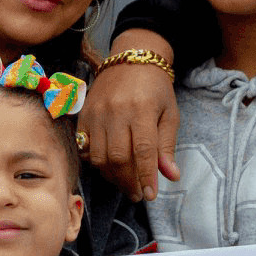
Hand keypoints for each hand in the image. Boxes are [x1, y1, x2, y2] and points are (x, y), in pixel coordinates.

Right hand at [83, 29, 181, 200]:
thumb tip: (171, 176)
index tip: (150, 195)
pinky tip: (109, 167)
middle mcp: (116, 111)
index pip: (143, 151)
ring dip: (112, 176)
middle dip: (128, 181)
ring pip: (99, 156)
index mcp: (142, 109)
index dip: (146, 176)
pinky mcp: (84, 114)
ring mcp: (97, 112)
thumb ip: (167, 146)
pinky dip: (96, 163)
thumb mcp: (169, 114)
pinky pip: (85, 147)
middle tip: (137, 193)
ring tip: (125, 182)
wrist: (132, 59)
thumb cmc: (155, 88)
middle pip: (118, 157)